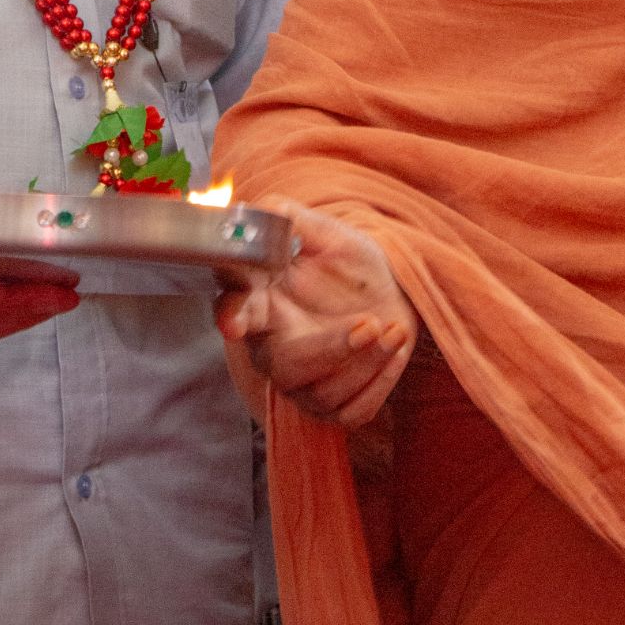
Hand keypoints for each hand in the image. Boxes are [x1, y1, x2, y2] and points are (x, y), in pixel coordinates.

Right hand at [216, 201, 417, 429]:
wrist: (390, 293)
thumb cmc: (348, 264)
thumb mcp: (326, 233)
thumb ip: (290, 221)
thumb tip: (262, 212)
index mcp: (262, 301)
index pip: (233, 310)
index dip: (231, 318)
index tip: (234, 323)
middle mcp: (274, 349)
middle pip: (285, 366)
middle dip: (331, 349)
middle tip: (370, 324)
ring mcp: (302, 383)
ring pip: (322, 392)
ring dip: (367, 361)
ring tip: (393, 328)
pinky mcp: (335, 404)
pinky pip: (352, 411)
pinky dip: (380, 382)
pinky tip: (393, 349)